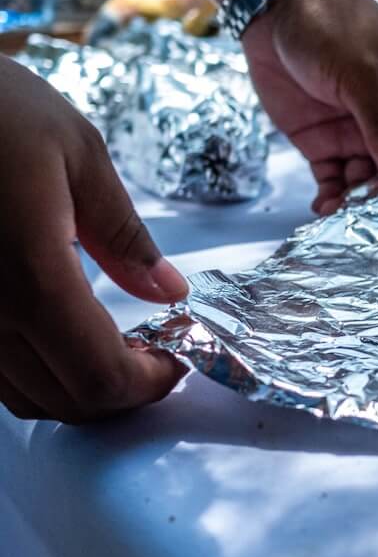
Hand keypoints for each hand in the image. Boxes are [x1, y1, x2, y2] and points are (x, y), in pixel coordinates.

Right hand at [0, 57, 187, 422]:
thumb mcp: (80, 156)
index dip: (147, 383)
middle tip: (155, 356)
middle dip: (121, 392)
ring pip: (21, 397)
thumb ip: (126, 235)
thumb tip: (170, 292)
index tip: (177, 361)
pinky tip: (61, 335)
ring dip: (77, 388)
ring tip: (116, 347)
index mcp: (29, 274)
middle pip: (63, 400)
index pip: (98, 375)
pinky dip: (35, 373)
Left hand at [241, 0, 377, 213]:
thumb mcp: (364, 72)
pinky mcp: (321, 142)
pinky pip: (332, 179)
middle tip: (368, 215)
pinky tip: (324, 209)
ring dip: (356, 202)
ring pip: (364, 182)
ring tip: (343, 215)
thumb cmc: (334, 24)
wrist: (275, 5)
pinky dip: (330, 197)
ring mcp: (353, 134)